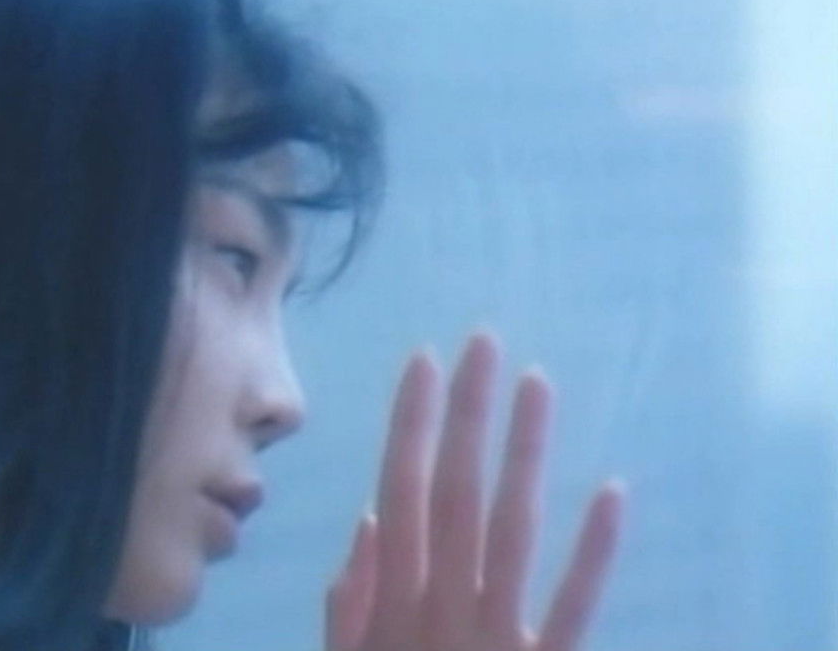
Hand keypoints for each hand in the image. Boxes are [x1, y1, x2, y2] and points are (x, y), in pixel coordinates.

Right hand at [326, 333, 623, 650]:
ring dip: (524, 452)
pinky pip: (574, 607)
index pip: (401, 493)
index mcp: (392, 602)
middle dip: (466, 413)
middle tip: (484, 343)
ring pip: (513, 531)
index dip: (411, 423)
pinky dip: (594, 552)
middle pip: (456, 494)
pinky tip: (613, 491)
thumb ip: (350, 604)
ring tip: (536, 383)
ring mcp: (498, 637)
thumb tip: (370, 518)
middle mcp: (444, 606)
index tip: (423, 361)